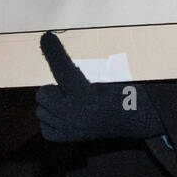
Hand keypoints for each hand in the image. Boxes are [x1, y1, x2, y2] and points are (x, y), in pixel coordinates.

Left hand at [35, 32, 162, 142]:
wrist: (135, 121)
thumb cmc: (124, 92)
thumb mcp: (110, 74)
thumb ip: (85, 67)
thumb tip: (60, 52)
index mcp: (86, 95)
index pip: (62, 69)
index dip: (53, 51)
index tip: (46, 38)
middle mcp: (74, 114)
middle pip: (42, 93)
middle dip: (53, 89)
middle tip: (71, 89)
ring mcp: (68, 130)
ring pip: (41, 110)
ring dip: (53, 104)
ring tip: (73, 104)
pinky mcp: (64, 139)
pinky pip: (44, 125)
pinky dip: (53, 120)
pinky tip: (69, 116)